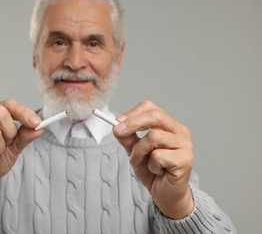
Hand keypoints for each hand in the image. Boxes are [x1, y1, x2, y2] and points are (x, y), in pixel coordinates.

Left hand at [113, 100, 193, 218]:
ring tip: (141, 162)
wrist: (165, 194)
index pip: (151, 108)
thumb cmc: (152, 170)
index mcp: (168, 125)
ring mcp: (185, 144)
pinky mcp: (186, 159)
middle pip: (155, 116)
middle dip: (132, 123)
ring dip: (139, 151)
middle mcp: (180, 131)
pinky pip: (159, 156)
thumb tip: (116, 125)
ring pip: (154, 136)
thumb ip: (127, 137)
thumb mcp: (134, 150)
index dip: (132, 113)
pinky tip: (158, 171)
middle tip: (117, 131)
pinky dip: (152, 165)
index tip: (117, 121)